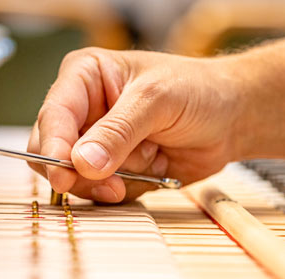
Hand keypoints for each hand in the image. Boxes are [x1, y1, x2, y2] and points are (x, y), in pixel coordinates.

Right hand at [28, 47, 242, 202]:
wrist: (231, 118)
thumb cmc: (197, 90)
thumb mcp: (157, 100)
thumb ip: (118, 131)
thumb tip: (82, 162)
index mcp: (84, 78)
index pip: (54, 115)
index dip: (54, 147)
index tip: (63, 173)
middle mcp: (84, 111)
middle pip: (53, 153)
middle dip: (83, 172)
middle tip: (113, 182)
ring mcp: (98, 145)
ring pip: (77, 179)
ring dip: (113, 180)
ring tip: (150, 161)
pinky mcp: (114, 171)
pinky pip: (103, 193)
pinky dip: (127, 190)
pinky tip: (153, 171)